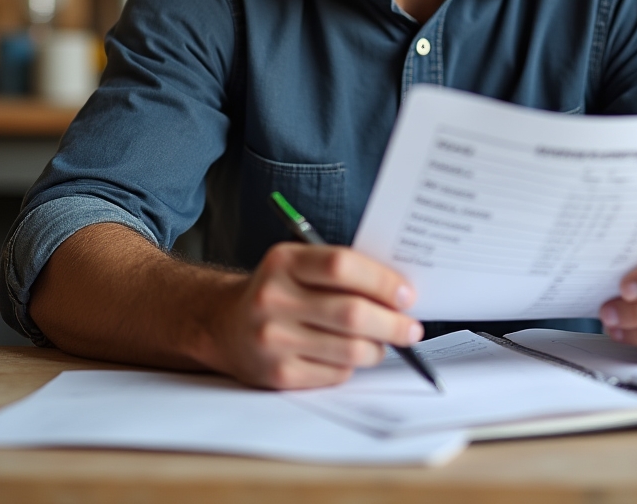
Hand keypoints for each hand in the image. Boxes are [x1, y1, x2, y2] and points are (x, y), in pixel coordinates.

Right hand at [211, 242, 422, 389]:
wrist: (225, 325)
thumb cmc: (280, 290)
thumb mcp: (299, 264)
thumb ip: (341, 271)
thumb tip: (398, 291)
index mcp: (283, 261)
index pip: (340, 265)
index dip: (381, 281)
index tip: (407, 294)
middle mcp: (273, 298)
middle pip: (350, 313)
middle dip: (392, 323)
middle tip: (412, 328)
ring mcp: (273, 339)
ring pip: (349, 350)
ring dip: (378, 348)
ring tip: (383, 342)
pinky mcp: (278, 375)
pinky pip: (335, 374)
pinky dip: (353, 366)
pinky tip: (350, 356)